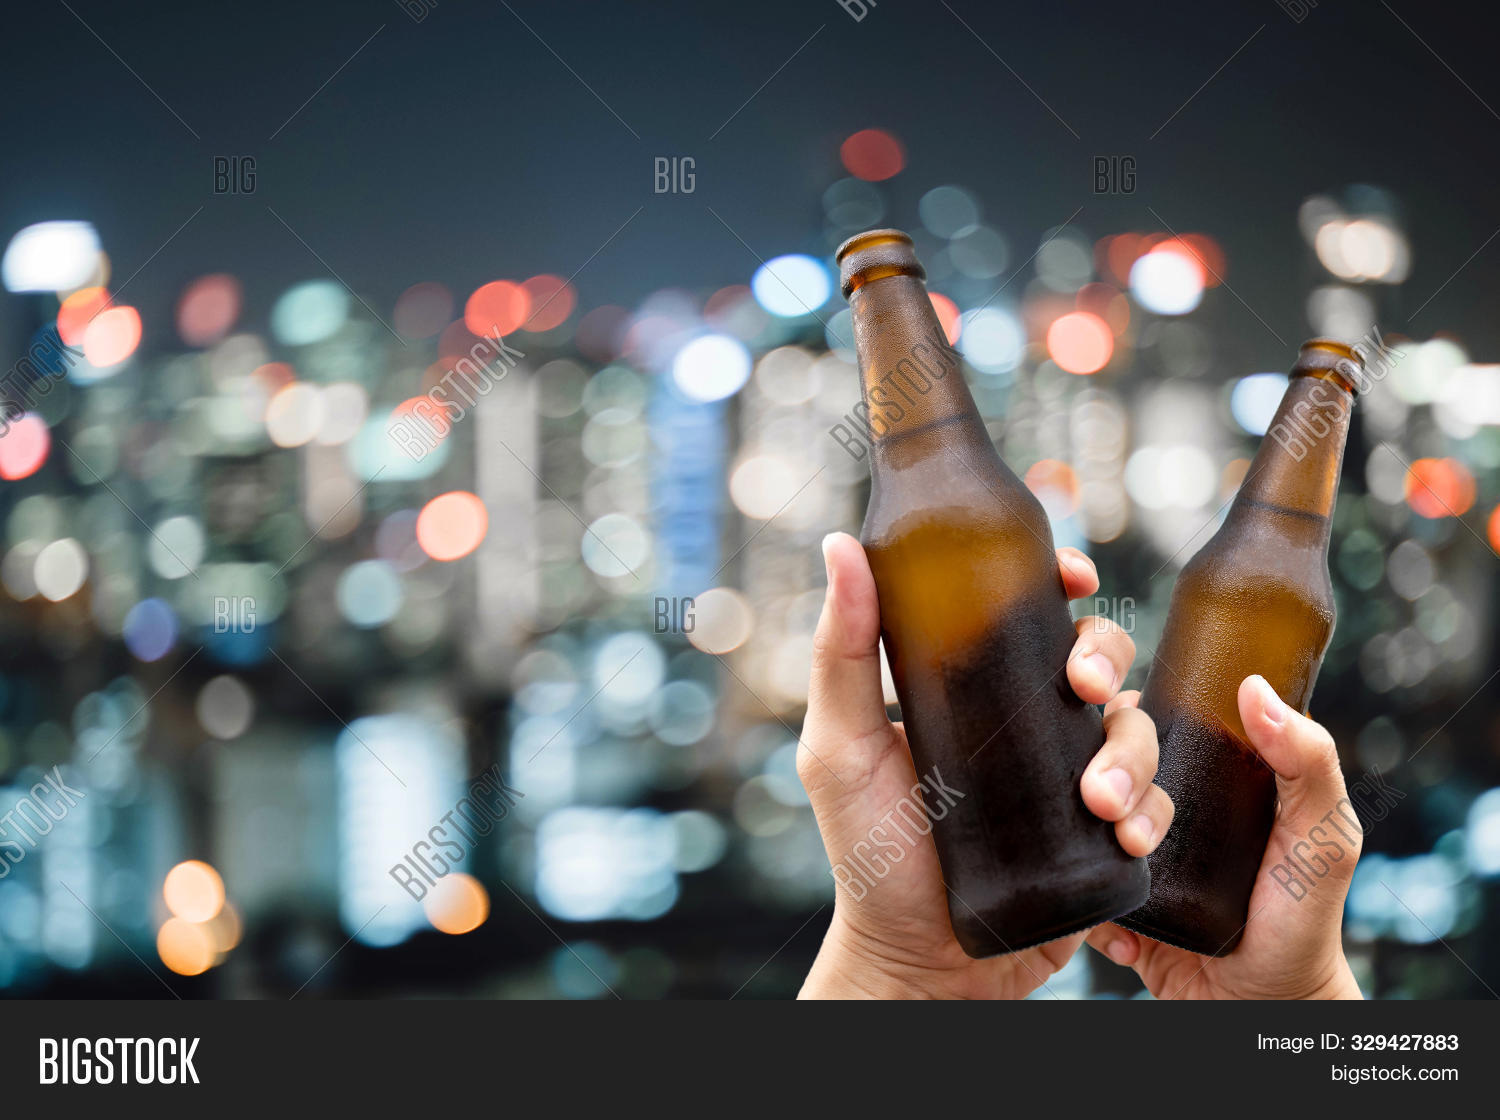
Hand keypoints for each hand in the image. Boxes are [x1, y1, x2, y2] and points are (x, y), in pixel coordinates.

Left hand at [798, 532, 1172, 998]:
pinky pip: (1154, 804)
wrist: (918, 964)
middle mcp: (1026, 725)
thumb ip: (841, 651)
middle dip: (1108, 661)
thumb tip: (843, 545)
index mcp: (972, 689)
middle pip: (1097, 659)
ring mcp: (1068, 778)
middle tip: (1085, 691)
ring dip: (1133, 754)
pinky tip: (1127, 835)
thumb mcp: (842, 746)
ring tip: (1099, 800)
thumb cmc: (869, 854)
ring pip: (1134, 730)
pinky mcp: (1099, 836)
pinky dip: (1153, 813)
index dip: (1061, 582)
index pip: (1027, 613)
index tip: (1075, 577)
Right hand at [1085, 675, 1362, 998]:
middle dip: (1106, 765)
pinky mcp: (1100, 894)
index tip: (1095, 686)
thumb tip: (1255, 690)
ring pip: (1069, 806)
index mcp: (1198, 762)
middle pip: (1098, 747)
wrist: (1263, 1004)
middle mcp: (1152, 793)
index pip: (1142, 704)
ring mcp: (1119, 842)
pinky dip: (1089, 893)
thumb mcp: (1324, 835)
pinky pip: (1064, 876)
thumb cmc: (1301, 916)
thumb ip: (1310, 762)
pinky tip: (1125, 914)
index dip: (1106, 681)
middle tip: (1112, 801)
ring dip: (1090, 826)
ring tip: (1130, 854)